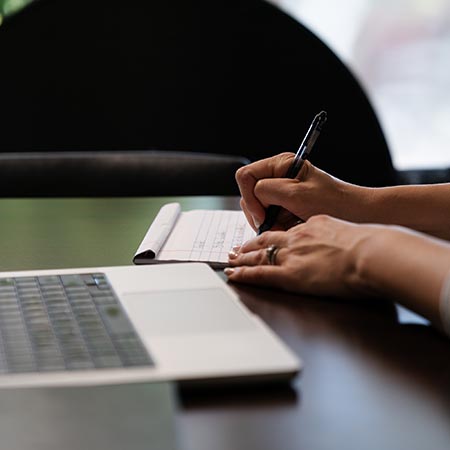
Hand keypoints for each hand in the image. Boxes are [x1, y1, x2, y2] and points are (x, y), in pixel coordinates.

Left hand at [225, 215, 378, 297]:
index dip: (273, 236)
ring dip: (242, 259)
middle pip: (266, 240)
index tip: (267, 239)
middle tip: (237, 248)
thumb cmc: (371, 246)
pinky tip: (233, 274)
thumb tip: (344, 245)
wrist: (371, 253)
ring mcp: (291, 255)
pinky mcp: (289, 274)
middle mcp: (298, 238)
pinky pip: (259, 274)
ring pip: (259, 255)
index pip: (286, 231)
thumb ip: (340, 238)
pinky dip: (243, 274)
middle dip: (250, 245)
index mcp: (313, 226)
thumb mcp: (353, 234)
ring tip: (230, 260)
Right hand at [235, 153, 367, 230]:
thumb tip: (253, 194)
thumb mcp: (297, 194)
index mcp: (280, 164)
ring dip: (268, 223)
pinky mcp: (283, 207)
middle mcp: (277, 176)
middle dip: (259, 213)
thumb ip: (268, 190)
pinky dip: (275, 227)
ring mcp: (279, 193)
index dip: (251, 197)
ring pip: (256, 209)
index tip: (263, 215)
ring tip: (287, 227)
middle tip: (276, 225)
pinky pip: (267, 219)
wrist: (355, 215)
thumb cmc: (334, 202)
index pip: (246, 176)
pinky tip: (290, 229)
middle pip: (248, 194)